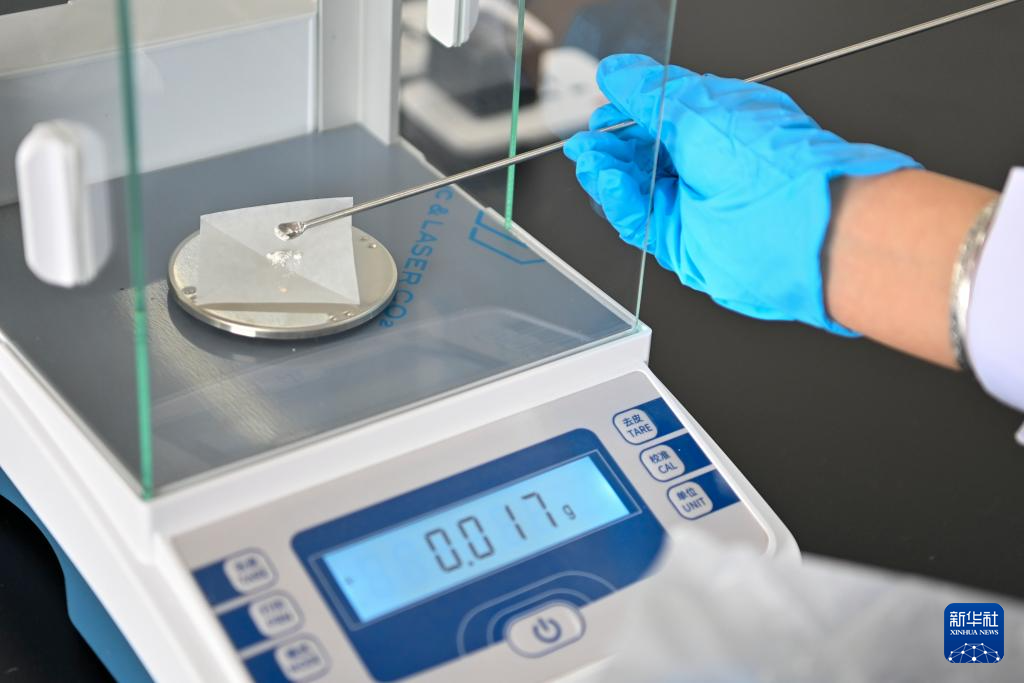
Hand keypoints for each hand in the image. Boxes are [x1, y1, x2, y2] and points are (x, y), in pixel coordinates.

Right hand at [564, 54, 920, 333]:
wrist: (797, 230)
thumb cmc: (769, 166)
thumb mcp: (695, 110)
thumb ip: (648, 94)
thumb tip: (617, 72)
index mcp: (717, 124)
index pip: (660, 113)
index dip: (627, 109)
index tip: (602, 105)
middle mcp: (706, 163)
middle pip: (641, 153)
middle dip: (610, 144)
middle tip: (587, 139)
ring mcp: (693, 203)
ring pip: (635, 187)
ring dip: (608, 172)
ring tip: (590, 159)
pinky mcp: (680, 241)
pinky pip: (638, 219)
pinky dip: (618, 201)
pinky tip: (607, 183)